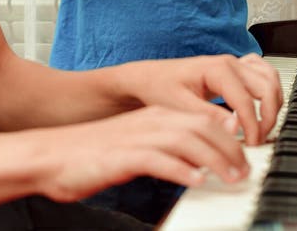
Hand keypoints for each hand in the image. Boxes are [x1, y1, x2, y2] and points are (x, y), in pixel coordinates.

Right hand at [22, 104, 247, 202]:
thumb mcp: (137, 146)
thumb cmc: (93, 154)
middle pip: (200, 126)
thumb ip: (166, 150)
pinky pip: (158, 159)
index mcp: (155, 116)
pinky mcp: (122, 156)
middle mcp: (150, 121)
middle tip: (245, 171)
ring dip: (213, 159)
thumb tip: (198, 166)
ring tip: (231, 177)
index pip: (202, 118)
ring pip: (186, 140)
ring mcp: (136, 137)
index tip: (245, 154)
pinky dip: (180, 169)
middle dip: (229, 148)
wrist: (51, 154)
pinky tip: (195, 181)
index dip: (228, 135)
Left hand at [120, 52, 282, 146]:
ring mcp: (234, 63)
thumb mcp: (180, 106)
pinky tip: (261, 107)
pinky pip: (262, 73)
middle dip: (268, 116)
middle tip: (258, 140)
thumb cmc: (160, 88)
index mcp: (218, 68)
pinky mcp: (234, 69)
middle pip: (267, 86)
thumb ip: (209, 116)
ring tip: (262, 128)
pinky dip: (268, 90)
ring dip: (273, 103)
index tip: (250, 146)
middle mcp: (230, 62)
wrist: (149, 77)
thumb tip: (235, 127)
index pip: (246, 100)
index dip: (253, 127)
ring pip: (270, 78)